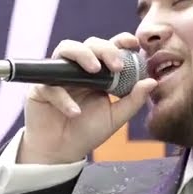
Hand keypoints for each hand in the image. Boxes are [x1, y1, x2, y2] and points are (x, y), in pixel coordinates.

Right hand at [20, 33, 157, 164]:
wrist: (61, 152)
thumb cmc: (87, 132)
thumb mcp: (115, 117)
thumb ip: (133, 100)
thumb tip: (152, 81)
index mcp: (98, 73)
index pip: (109, 47)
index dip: (121, 40)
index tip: (134, 44)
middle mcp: (78, 69)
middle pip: (90, 43)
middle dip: (105, 49)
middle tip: (117, 66)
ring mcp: (58, 75)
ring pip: (66, 49)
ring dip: (82, 55)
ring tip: (94, 70)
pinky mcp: (40, 88)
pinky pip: (51, 85)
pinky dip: (64, 98)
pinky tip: (75, 112)